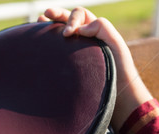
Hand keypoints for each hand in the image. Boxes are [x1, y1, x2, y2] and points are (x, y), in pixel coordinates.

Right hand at [39, 7, 152, 130]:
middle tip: (47, 14)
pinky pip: (55, 49)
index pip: (80, 15)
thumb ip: (102, 28)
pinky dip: (46, 40)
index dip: (72, 20)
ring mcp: (73, 51)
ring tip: (40, 22)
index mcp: (94, 31)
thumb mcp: (116, 44)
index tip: (68, 34)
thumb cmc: (120, 70)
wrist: (117, 94)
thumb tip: (80, 29)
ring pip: (59, 32)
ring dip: (49, 25)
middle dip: (57, 14)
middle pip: (67, 19)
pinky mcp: (66, 65)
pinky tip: (38, 38)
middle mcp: (82, 38)